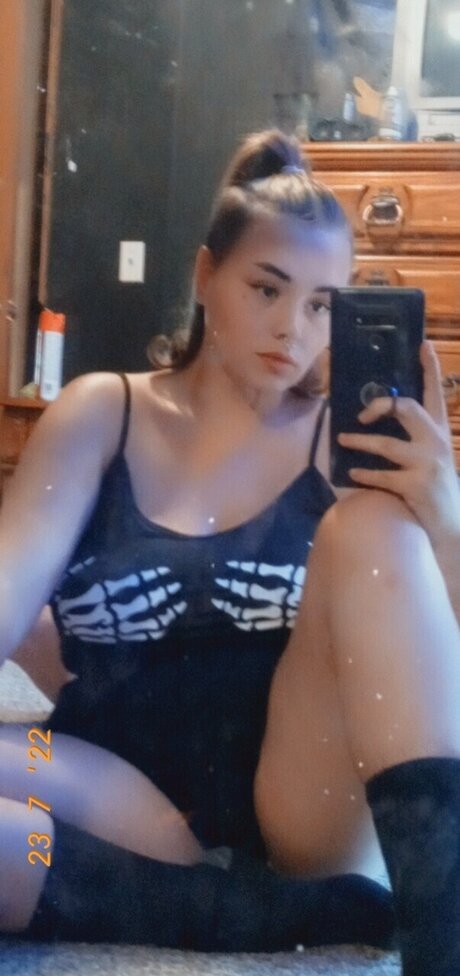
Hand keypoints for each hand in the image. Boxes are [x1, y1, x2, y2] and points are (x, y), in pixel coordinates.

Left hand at [337, 341, 459, 547]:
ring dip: (360, 442)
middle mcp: (436, 443)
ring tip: (342, 440)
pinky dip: (364, 473)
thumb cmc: (436, 491)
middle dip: (381, 406)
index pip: (436, 394)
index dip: (430, 368)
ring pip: (387, 443)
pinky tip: (352, 473)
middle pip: (407, 409)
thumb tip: (379, 424)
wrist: (453, 528)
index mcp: (441, 432)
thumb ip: (415, 439)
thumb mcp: (433, 458)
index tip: (423, 344)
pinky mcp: (416, 485)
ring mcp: (427, 464)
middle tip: (361, 413)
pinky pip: (382, 475)